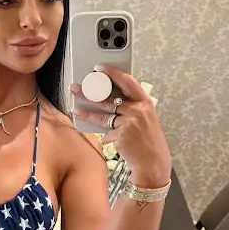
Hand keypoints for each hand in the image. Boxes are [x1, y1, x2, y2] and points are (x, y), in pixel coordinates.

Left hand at [71, 65, 171, 187]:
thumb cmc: (148, 139)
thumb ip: (131, 107)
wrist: (153, 161)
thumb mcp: (145, 118)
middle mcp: (137, 110)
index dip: (112, 73)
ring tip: (75, 109)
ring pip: (102, 117)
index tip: (99, 68)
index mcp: (145, 102)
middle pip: (108, 99)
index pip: (127, 82)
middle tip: (76, 88)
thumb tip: (108, 99)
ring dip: (87, 113)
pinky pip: (106, 133)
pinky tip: (113, 141)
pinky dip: (107, 136)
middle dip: (89, 94)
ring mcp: (128, 123)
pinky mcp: (120, 135)